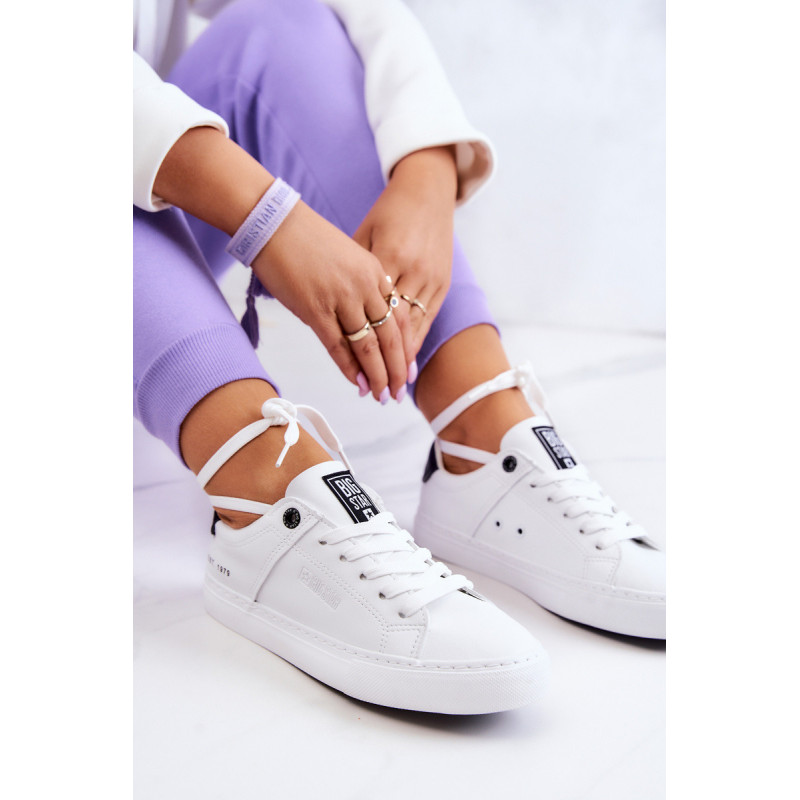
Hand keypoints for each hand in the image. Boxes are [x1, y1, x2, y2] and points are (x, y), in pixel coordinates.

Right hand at [251, 200, 407, 400]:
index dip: (406, 350)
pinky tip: (357, 384)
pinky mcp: (316, 309)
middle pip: (390, 338)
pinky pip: (338, 346)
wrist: (275, 223)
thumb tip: (362, 324)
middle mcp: (365, 286)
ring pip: (368, 347)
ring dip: (376, 376)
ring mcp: (342, 298)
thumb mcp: (348, 258)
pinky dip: (350, 369)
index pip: (400, 319)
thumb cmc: (306, 241)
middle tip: (398, 392)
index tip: (408, 371)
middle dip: (396, 370)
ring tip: (381, 395)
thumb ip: (360, 289)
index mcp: (376, 272)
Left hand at [353, 146, 457, 374]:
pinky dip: (417, 341)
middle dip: (387, 368)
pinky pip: (427, 317)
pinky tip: (410, 361)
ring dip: (404, 361)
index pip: (370, 318)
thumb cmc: (385, 213)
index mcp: (383, 260)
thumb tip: (334, 309)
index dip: (363, 353)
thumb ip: (352, 276)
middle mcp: (408, 272)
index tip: (358, 380)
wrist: (425, 190)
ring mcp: (428, 276)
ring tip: (396, 387)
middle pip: (394, 332)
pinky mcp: (442, 278)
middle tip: (380, 396)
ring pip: (413, 329)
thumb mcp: (359, 239)